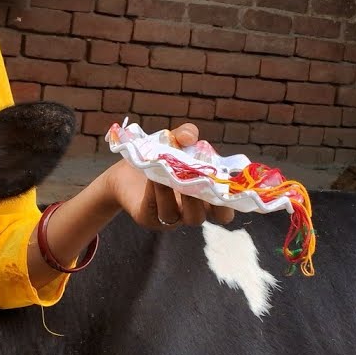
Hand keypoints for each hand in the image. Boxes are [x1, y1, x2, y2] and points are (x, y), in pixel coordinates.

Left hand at [102, 123, 234, 229]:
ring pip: (174, 216)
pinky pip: (154, 210)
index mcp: (204, 199)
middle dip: (198, 201)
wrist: (127, 168)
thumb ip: (186, 134)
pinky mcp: (147, 217)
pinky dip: (155, 192)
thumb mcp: (176, 141)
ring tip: (167, 171)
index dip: (228, 206)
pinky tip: (153, 176)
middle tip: (196, 178)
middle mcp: (187, 212)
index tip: (225, 186)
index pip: (223, 213)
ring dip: (172, 193)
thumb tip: (189, 136)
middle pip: (199, 219)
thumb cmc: (161, 156)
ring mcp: (167, 217)